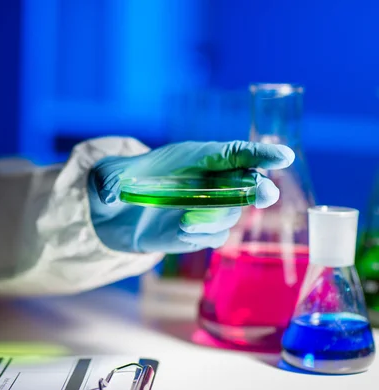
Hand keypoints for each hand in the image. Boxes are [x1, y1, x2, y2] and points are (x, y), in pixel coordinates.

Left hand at [88, 140, 294, 252]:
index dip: (259, 153)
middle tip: (265, 193)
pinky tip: (181, 230)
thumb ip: (108, 182)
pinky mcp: (199, 231)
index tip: (283, 156)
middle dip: (257, 187)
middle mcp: (208, 182)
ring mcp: (207, 207)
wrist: (116, 212)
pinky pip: (214, 236)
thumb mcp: (108, 177)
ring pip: (232, 212)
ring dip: (218, 216)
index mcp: (195, 157)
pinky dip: (203, 234)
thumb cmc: (117, 182)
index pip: (233, 152)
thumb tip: (108, 194)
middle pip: (245, 183)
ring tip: (186, 220)